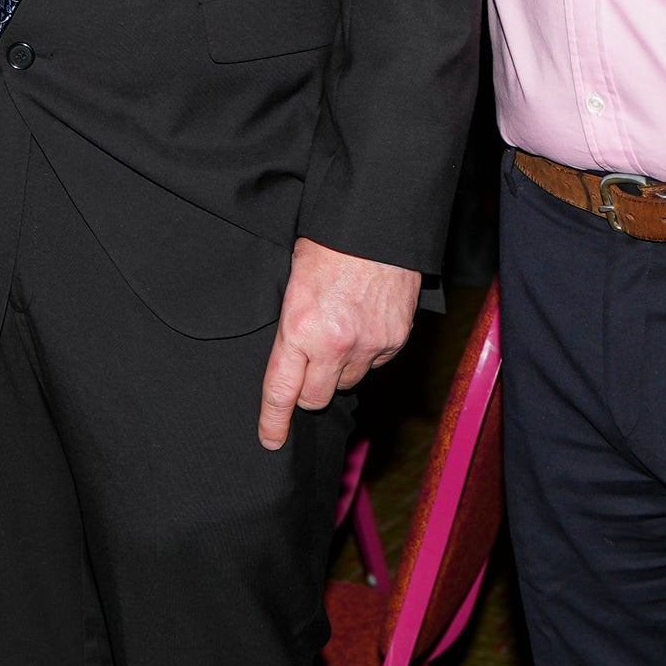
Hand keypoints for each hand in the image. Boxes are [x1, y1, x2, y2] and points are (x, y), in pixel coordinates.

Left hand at [254, 241, 418, 449]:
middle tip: (306, 371)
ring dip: (338, 371)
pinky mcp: (395, 340)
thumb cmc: (328, 246)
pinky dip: (365, 354)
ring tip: (338, 333)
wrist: (377, 225)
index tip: (270, 439)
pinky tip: (362, 325)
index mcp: (299, 328)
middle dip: (308, 392)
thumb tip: (290, 361)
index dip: (273, 421)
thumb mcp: (293, 284)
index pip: (281, 391)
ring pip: (347, 383)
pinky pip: (374, 365)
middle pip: (316, 399)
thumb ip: (291, 327)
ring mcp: (369, 344)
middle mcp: (335, 344)